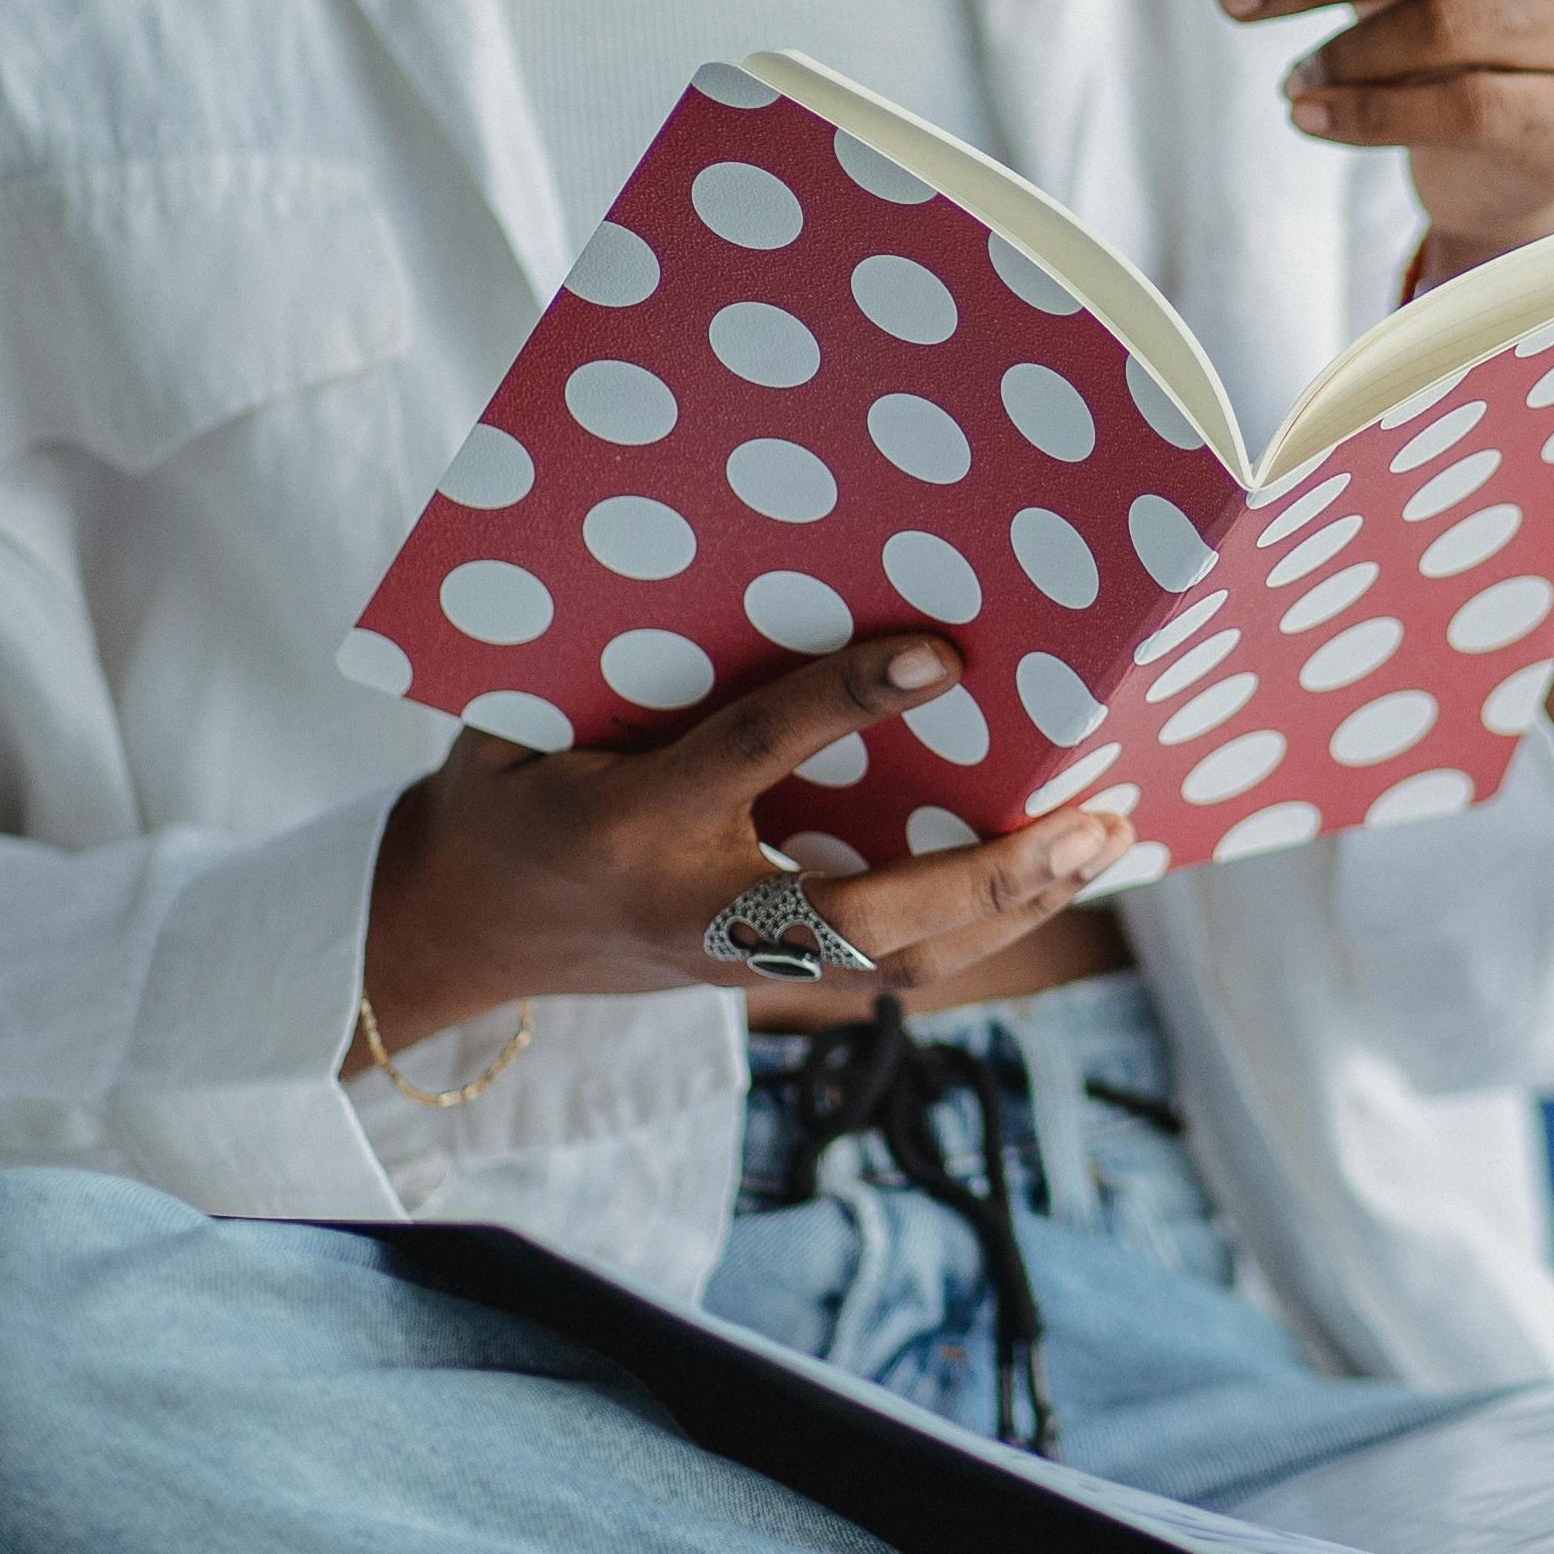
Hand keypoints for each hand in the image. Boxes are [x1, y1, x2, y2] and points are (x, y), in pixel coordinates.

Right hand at [352, 635, 1132, 1055]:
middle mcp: (688, 912)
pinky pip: (882, 970)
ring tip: (1103, 842)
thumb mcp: (525, 716)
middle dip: (986, 877)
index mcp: (622, 823)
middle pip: (863, 919)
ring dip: (1007, 911)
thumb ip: (630, 666)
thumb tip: (758, 567)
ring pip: (893, 965)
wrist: (450, 933)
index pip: (752, 755)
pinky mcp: (754, 987)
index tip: (942, 653)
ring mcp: (727, 966)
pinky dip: (971, 928)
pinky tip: (1045, 880)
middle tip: (1091, 819)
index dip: (847, 700)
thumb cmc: (501, 792)